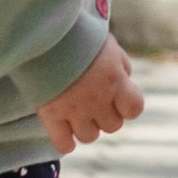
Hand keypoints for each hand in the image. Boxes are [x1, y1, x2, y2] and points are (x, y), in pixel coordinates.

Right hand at [37, 35, 145, 152]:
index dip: (128, 105)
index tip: (118, 98)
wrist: (43, 33)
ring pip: (89, 137)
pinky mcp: (51, 116)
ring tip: (78, 113)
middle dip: (106, 115)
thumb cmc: (79, 35)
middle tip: (94, 102)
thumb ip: (121, 66)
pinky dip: (66, 142)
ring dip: (87, 127)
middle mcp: (97, 99)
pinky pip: (63, 144)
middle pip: (112, 126)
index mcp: (114, 80)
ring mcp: (74, 110)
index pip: (134, 108)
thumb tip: (125, 81)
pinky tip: (65, 132)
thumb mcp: (109, 46)